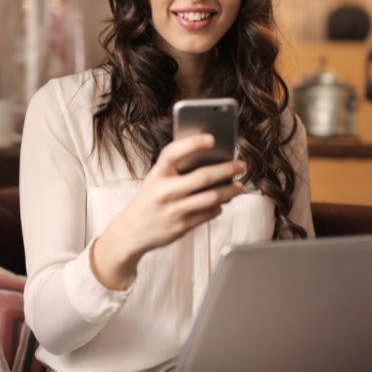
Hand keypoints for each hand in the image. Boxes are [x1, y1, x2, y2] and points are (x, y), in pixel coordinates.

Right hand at [91, 133, 245, 289]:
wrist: (131, 232)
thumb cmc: (148, 201)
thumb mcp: (155, 180)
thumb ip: (176, 170)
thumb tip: (210, 160)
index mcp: (156, 175)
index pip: (173, 153)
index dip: (193, 143)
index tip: (211, 138)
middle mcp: (165, 192)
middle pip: (202, 177)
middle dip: (227, 169)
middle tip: (241, 165)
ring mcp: (174, 210)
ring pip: (211, 198)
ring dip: (230, 191)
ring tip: (239, 186)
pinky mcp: (182, 226)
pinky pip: (209, 213)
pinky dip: (219, 206)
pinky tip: (222, 202)